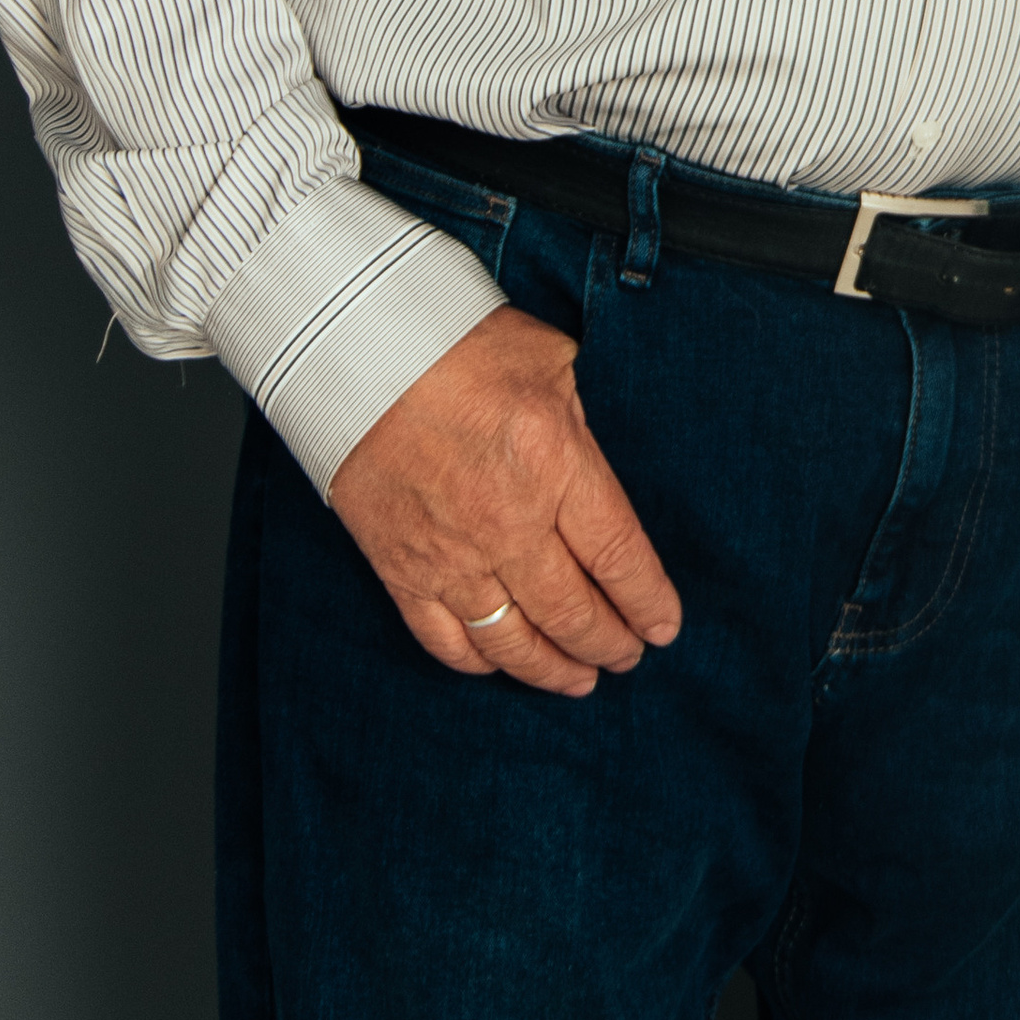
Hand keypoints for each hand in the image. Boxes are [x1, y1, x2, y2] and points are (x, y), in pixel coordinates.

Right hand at [326, 308, 682, 697]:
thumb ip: (577, 430)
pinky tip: (501, 663)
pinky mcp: (399, 567)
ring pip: (512, 639)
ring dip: (552, 668)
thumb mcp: (551, 363)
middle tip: (627, 656)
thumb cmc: (457, 341)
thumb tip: (590, 472)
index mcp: (555, 465)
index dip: (647, 601)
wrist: (355, 350)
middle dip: (609, 642)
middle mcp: (507, 523)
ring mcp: (449, 554)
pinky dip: (478, 661)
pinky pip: (444, 638)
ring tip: (580, 678)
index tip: (664, 627)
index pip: (618, 557)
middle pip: (572, 610)